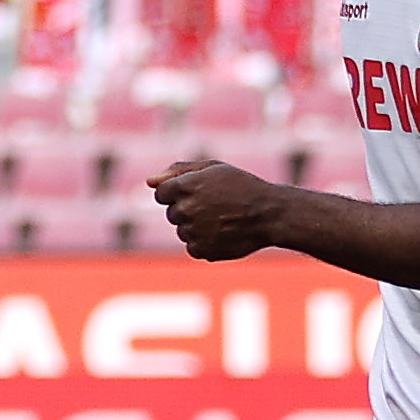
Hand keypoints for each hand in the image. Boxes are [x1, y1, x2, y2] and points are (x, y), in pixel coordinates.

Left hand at [149, 159, 295, 260]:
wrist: (269, 213)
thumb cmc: (242, 186)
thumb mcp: (213, 169)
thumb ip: (178, 171)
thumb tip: (150, 182)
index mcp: (185, 186)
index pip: (161, 194)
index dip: (178, 192)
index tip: (197, 192)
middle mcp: (185, 209)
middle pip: (172, 213)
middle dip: (188, 209)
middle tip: (216, 205)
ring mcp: (192, 232)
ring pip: (182, 231)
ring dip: (196, 226)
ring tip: (223, 219)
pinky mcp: (201, 250)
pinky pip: (192, 247)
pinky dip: (204, 242)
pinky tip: (223, 233)